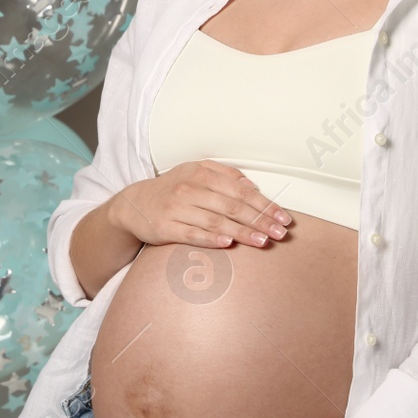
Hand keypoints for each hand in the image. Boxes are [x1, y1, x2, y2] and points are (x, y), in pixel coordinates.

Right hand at [109, 160, 291, 249]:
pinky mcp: (165, 228)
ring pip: (215, 221)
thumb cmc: (172, 189)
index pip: (240, 190)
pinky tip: (227, 245)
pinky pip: (191, 234)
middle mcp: (189, 189)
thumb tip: (252, 186)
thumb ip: (224, 174)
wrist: (133, 205)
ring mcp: (176, 209)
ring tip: (263, 241)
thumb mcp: (195, 172)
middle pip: (231, 206)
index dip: (264, 204)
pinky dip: (210, 239)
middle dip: (259, 220)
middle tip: (281, 233)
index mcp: (201, 174)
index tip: (283, 217)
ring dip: (241, 232)